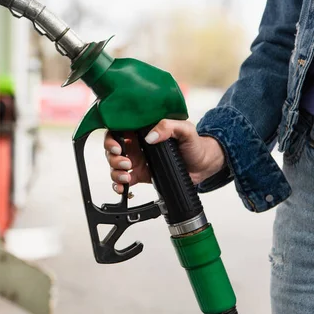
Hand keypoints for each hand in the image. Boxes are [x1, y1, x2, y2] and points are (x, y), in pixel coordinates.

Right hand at [104, 119, 225, 193]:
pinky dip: (119, 185)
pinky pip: (123, 181)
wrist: (202, 165)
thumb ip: (168, 126)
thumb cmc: (194, 144)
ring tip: (127, 175)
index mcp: (143, 131)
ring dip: (116, 172)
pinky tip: (124, 187)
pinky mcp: (140, 175)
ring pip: (115, 166)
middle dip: (113, 158)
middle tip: (125, 162)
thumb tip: (151, 136)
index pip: (118, 130)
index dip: (112, 138)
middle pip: (112, 150)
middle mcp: (137, 145)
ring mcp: (137, 161)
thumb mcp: (184, 129)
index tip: (118, 147)